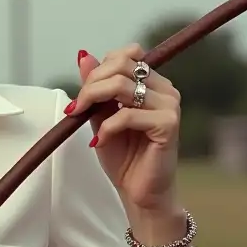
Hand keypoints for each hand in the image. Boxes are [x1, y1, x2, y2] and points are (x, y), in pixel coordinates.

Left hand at [64, 44, 180, 214]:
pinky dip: (106, 127)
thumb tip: (83, 56)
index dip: (98, 70)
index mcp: (152, 83)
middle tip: (77, 107)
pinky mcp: (168, 124)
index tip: (81, 95)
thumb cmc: (124, 156)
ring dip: (93, 101)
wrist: (139, 192)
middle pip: (122, 65)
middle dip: (91, 84)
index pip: (126, 55)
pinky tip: (100, 141)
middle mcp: (165, 89)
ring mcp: (170, 105)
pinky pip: (127, 114)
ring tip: (83, 119)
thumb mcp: (101, 116)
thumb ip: (95, 87)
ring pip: (122, 85)